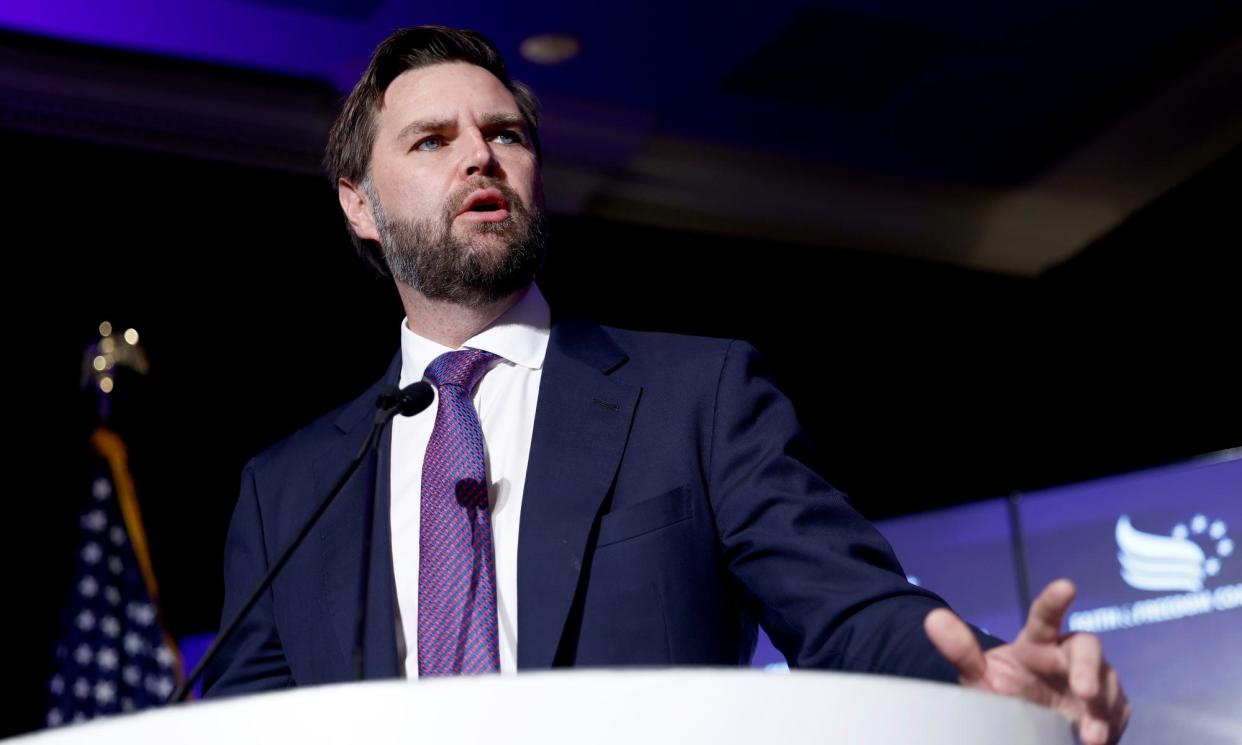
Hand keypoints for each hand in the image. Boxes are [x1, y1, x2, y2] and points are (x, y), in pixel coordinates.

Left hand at [924, 579, 1130, 744]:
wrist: (1025, 731)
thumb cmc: (1003, 696)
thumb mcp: (979, 679)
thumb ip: (960, 651)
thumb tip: (933, 618)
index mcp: (1037, 643)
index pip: (1045, 617)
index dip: (1055, 600)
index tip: (1066, 586)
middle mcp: (1068, 656)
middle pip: (1087, 647)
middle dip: (1088, 668)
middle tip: (1083, 691)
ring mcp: (1094, 680)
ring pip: (1108, 684)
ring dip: (1100, 709)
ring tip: (1089, 736)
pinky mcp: (1111, 707)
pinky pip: (1117, 712)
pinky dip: (1109, 726)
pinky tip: (1096, 739)